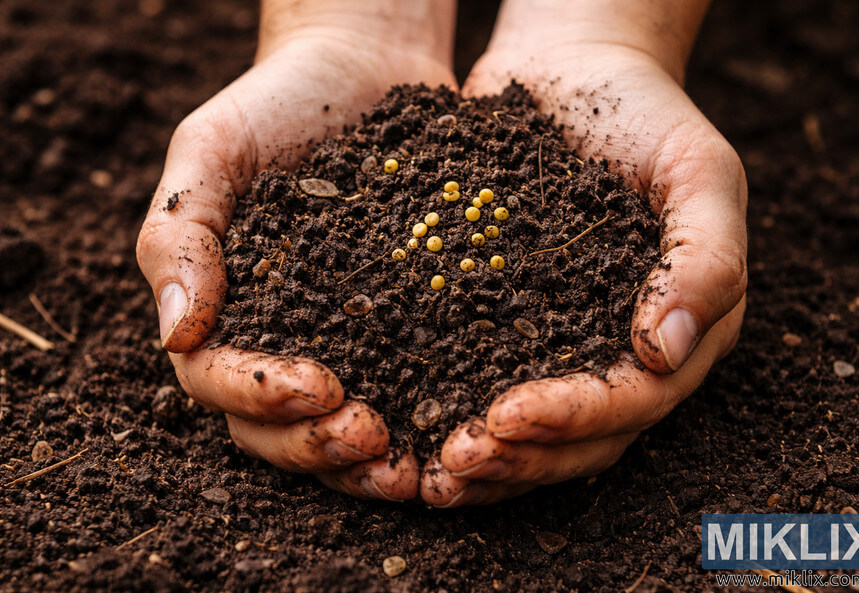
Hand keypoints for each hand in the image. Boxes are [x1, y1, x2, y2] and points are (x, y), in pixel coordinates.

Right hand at [137, 0, 456, 500]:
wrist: (364, 67)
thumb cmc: (275, 103)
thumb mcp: (211, 152)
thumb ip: (181, 237)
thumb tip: (175, 335)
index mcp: (223, 309)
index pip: (217, 378)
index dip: (261, 396)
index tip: (319, 386)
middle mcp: (280, 337)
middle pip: (277, 425)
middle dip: (319, 444)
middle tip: (372, 441)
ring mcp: (343, 339)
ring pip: (339, 426)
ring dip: (368, 461)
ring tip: (415, 471)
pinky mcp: (405, 327)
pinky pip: (407, 385)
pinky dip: (425, 421)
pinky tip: (457, 434)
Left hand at [422, 0, 746, 505]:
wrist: (575, 74)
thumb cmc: (648, 116)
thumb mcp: (700, 172)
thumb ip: (705, 260)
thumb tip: (665, 350)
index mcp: (681, 332)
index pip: (634, 400)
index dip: (574, 417)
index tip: (507, 417)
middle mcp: (623, 354)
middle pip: (581, 438)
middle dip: (519, 458)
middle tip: (453, 465)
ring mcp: (564, 344)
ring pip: (533, 432)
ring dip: (484, 460)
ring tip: (429, 474)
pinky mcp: (509, 325)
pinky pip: (484, 382)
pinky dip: (452, 413)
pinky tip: (408, 429)